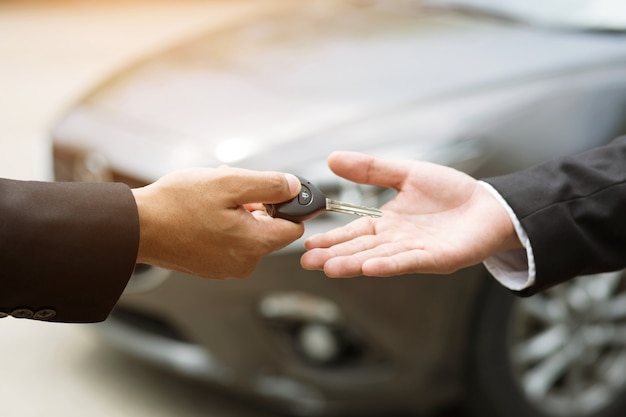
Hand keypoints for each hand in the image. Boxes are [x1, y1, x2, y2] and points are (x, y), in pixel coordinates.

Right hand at [132, 167, 303, 277]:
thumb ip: (269, 185)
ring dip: (238, 212)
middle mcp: (245, 263)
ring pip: (248, 233)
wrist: (136, 227)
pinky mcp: (211, 267)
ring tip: (212, 198)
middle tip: (231, 190)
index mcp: (254, 244)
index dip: (288, 206)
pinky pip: (230, 242)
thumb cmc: (177, 205)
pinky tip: (203, 212)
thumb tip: (294, 187)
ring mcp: (226, 267)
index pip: (294, 228)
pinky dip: (223, 224)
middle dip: (257, 205)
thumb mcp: (229, 183)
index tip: (271, 191)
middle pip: (269, 229)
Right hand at [301, 151, 520, 276]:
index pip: (354, 232)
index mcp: (388, 223)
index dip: (331, 238)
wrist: (490, 205)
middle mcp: (397, 240)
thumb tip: (333, 159)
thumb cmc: (451, 193)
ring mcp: (416, 251)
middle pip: (361, 249)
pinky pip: (410, 261)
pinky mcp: (437, 257)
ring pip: (379, 258)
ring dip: (355, 263)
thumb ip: (371, 169)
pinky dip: (389, 265)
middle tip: (309, 262)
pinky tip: (370, 267)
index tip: (308, 244)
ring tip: (331, 267)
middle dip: (335, 256)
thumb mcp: (405, 173)